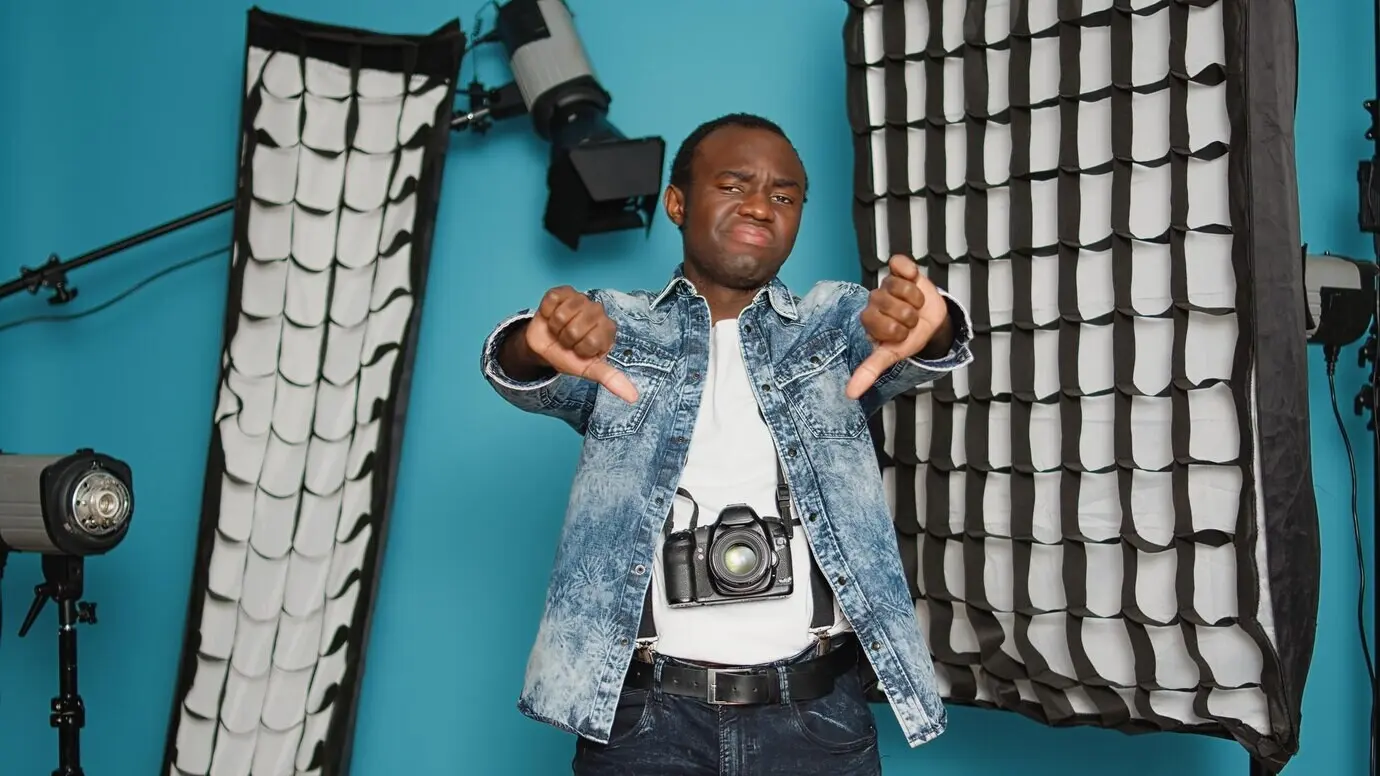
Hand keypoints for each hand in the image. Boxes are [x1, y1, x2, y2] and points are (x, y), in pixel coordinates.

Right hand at [524, 286, 638, 403]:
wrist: (546, 346)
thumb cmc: (570, 356)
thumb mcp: (590, 370)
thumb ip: (611, 379)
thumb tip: (633, 397)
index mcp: (608, 329)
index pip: (591, 342)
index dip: (580, 350)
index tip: (579, 351)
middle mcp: (598, 311)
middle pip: (575, 329)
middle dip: (566, 340)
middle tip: (567, 340)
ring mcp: (580, 299)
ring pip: (562, 315)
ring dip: (556, 327)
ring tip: (560, 329)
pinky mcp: (562, 291)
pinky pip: (552, 302)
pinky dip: (547, 313)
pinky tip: (552, 315)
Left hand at [845, 254, 952, 399]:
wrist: (932, 322)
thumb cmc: (909, 338)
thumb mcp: (890, 355)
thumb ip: (869, 370)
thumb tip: (850, 394)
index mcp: (868, 320)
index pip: (883, 325)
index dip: (899, 332)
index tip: (901, 335)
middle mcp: (874, 300)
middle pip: (895, 307)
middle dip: (910, 317)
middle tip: (910, 320)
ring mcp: (887, 284)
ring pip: (902, 288)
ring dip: (916, 300)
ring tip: (915, 305)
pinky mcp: (899, 269)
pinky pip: (901, 264)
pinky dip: (910, 272)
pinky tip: (912, 280)